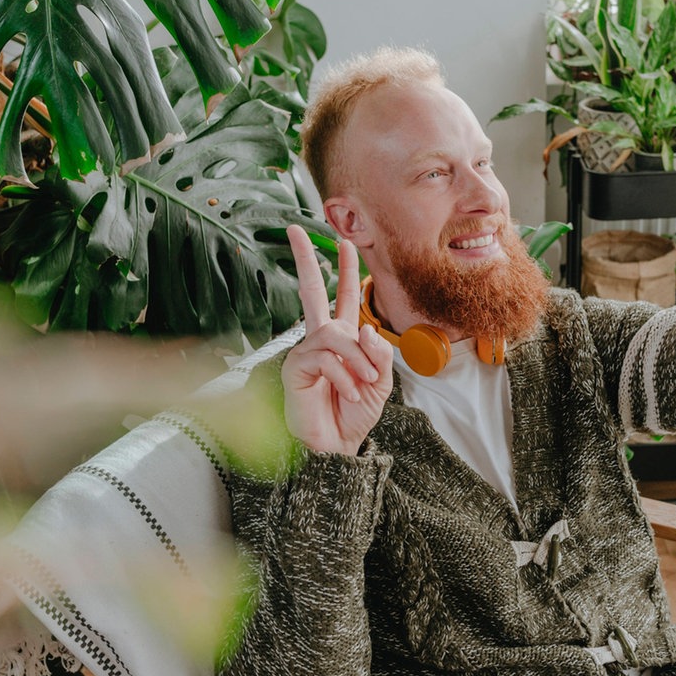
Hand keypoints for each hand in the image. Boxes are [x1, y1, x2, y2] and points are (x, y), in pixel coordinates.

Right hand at [281, 226, 393, 454]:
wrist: (337, 445)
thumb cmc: (354, 413)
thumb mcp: (380, 380)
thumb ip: (378, 352)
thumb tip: (364, 330)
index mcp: (344, 339)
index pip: (344, 297)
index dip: (346, 270)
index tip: (344, 242)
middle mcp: (321, 339)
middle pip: (310, 290)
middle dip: (306, 260)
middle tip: (296, 230)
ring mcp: (306, 351)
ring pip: (335, 333)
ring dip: (358, 359)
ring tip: (365, 383)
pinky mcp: (295, 367)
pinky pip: (326, 358)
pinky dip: (345, 376)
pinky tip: (349, 393)